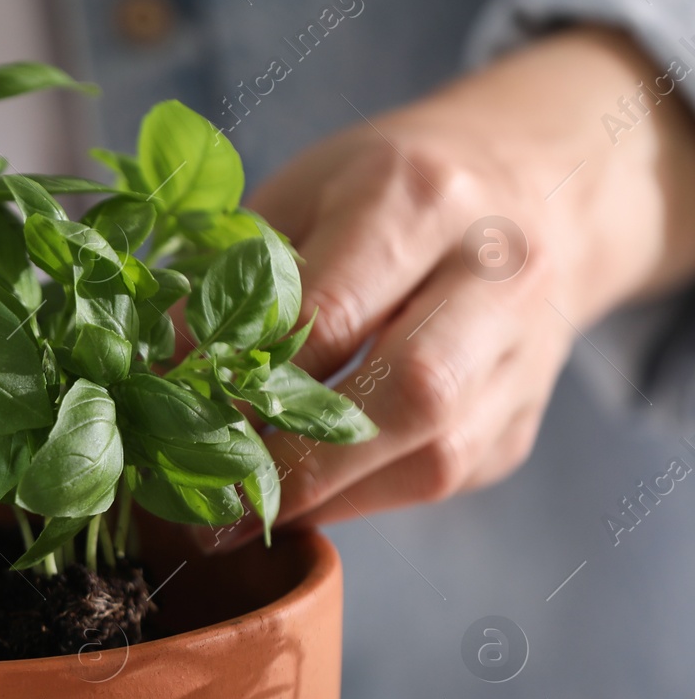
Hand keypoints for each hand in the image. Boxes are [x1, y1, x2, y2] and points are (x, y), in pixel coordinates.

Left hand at [217, 27, 694, 542]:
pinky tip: (298, 499)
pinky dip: (358, 497)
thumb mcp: (300, 193)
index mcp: (419, 198)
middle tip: (208, 500)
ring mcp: (522, 354)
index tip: (171, 421)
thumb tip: (157, 371)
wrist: (540, 185)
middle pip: (408, 390)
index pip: (329, 311)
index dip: (245, 378)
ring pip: (436, 453)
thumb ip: (233, 277)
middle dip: (296, 459)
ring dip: (326, 495)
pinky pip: (441, 479)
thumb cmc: (388, 186)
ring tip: (239, 513)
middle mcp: (492, 275)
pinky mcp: (520, 419)